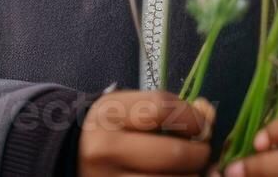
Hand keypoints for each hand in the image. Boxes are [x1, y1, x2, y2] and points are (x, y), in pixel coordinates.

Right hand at [79, 90, 215, 176]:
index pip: (164, 110)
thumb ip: (167, 108)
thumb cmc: (109, 128)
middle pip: (172, 153)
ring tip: (189, 169)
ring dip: (191, 176)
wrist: (68, 155)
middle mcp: (105, 149)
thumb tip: (208, 115)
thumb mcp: (127, 107)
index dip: (193, 118)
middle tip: (202, 152)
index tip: (201, 125)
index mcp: (109, 114)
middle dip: (200, 153)